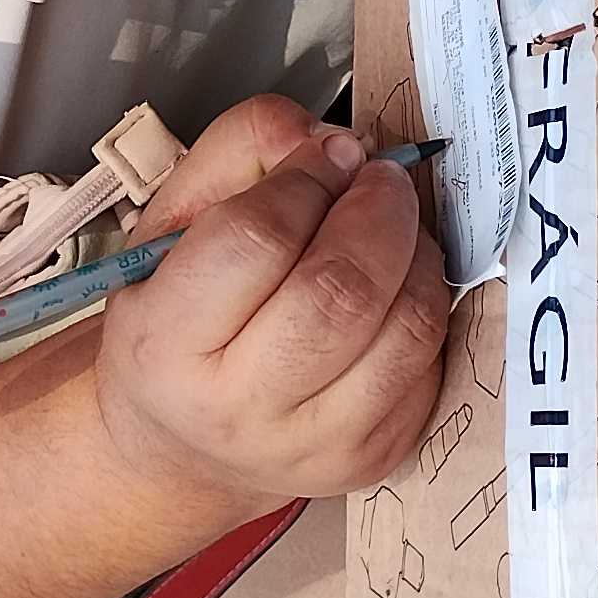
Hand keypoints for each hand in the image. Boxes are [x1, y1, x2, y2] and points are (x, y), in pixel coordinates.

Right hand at [89, 98, 453, 511]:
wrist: (186, 446)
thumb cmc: (179, 322)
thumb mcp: (173, 224)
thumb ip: (240, 151)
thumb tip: (334, 139)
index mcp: (166, 344)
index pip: (257, 240)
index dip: (307, 178)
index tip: (326, 154)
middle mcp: (237, 409)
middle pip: (342, 289)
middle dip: (377, 210)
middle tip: (379, 178)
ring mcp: (314, 446)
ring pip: (405, 326)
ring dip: (416, 253)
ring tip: (391, 228)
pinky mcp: (375, 458)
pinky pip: (431, 360)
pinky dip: (425, 303)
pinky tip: (394, 286)